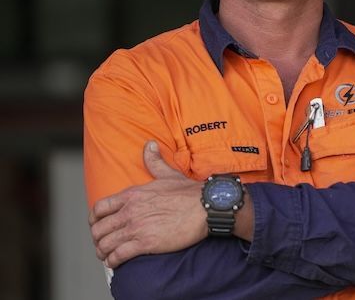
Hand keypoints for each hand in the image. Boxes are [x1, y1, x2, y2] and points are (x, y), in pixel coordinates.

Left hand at [89, 141, 205, 267]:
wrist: (207, 207)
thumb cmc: (191, 192)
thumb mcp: (169, 174)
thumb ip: (154, 161)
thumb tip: (149, 145)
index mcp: (132, 195)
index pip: (99, 208)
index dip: (94, 220)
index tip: (97, 225)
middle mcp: (130, 211)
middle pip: (98, 229)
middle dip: (97, 239)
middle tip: (102, 244)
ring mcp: (136, 228)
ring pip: (105, 244)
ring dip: (103, 252)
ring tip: (107, 256)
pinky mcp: (145, 243)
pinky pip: (119, 255)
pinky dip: (113, 261)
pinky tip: (116, 262)